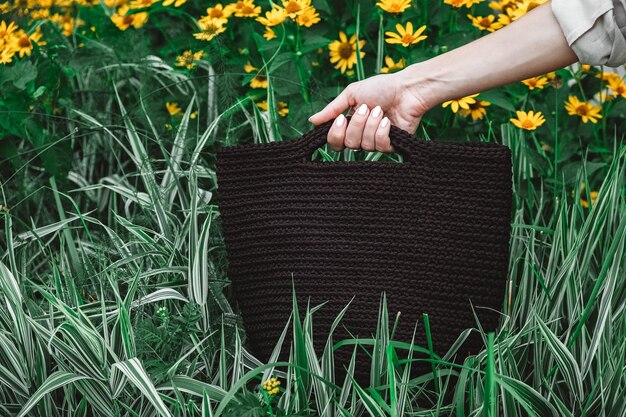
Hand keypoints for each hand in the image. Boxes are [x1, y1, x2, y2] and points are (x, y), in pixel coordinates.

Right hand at [307, 70, 430, 151]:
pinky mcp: (391, 145)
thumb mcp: (352, 94)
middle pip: (348, 144)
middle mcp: (361, 136)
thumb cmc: (381, 88)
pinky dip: (382, 130)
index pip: (334, 141)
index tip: (342, 118)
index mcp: (349, 124)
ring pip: (364, 145)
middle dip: (357, 124)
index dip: (336, 133)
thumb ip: (332, 109)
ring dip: (371, 124)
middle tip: (367, 108)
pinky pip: (380, 146)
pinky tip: (388, 120)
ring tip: (380, 110)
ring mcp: (375, 142)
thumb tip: (312, 121)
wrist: (406, 89)